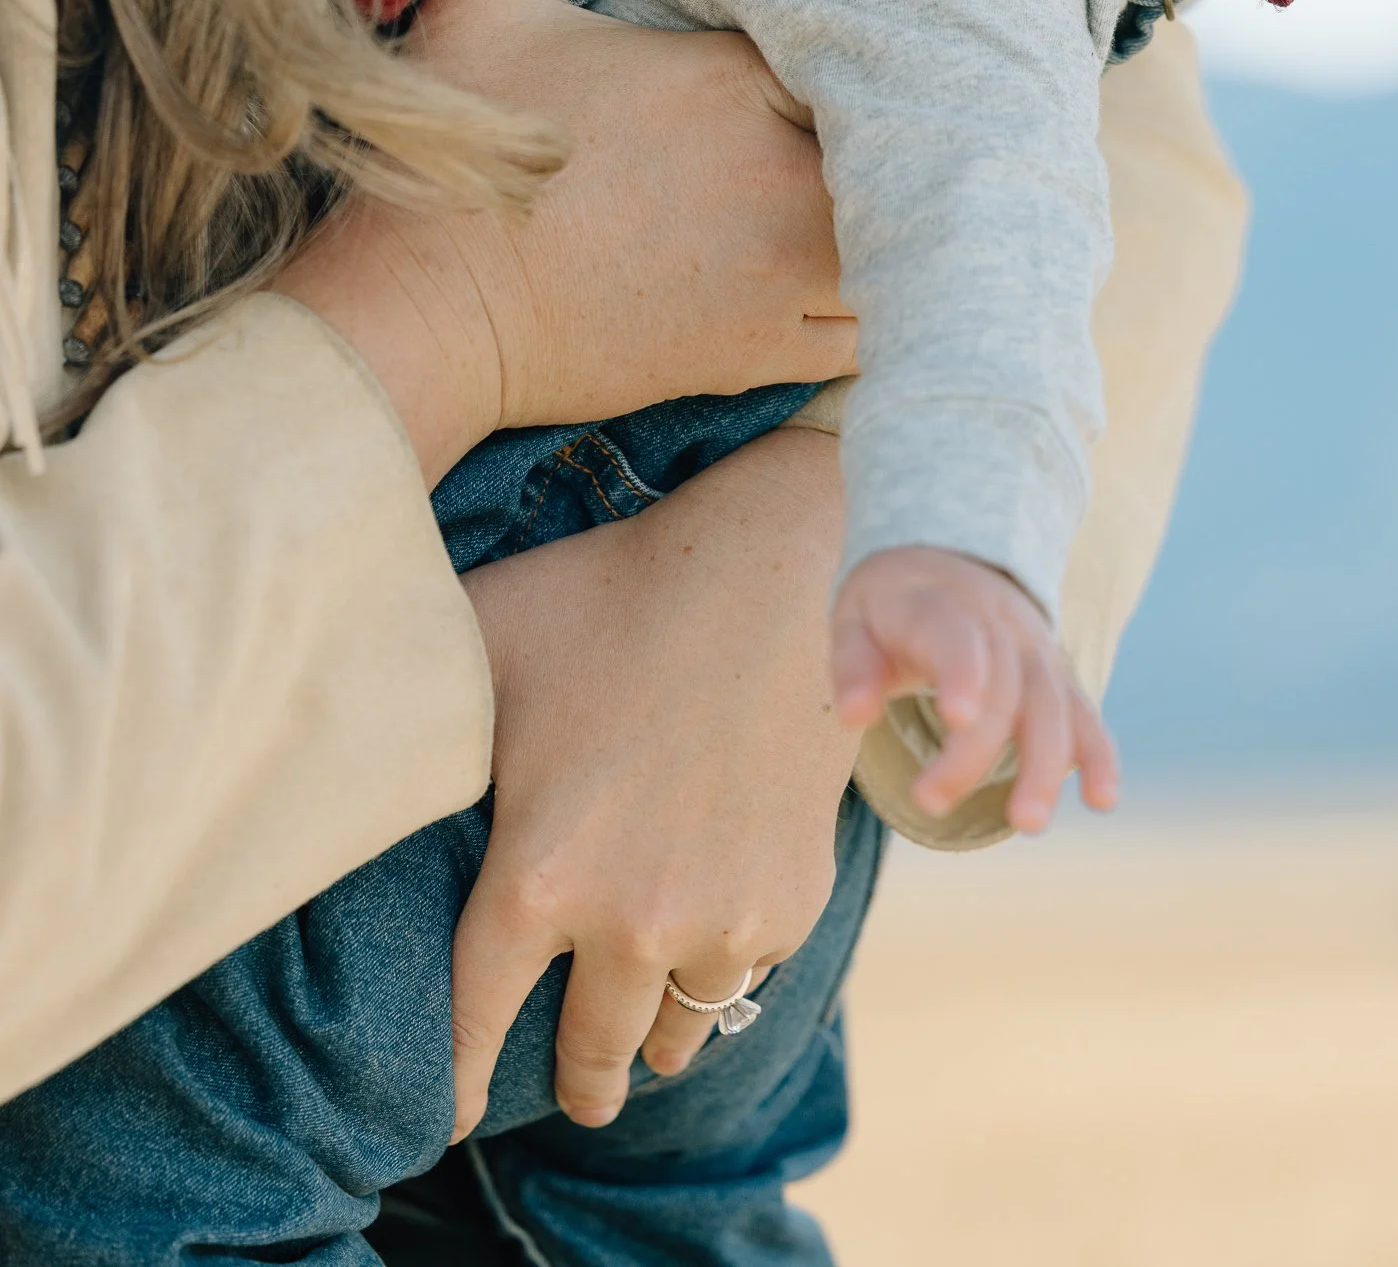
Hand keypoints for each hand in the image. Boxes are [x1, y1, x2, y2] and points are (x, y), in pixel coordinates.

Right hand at [279, 0, 856, 485]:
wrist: (429, 314)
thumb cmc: (454, 162)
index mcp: (730, 79)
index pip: (840, 49)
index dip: (830, 58)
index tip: (799, 70)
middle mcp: (779, 173)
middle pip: (887, 143)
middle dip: (872, 137)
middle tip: (837, 137)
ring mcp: (781, 270)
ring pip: (895, 238)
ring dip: (884, 222)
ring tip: (857, 210)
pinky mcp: (766, 351)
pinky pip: (867, 332)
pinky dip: (871, 309)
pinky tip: (840, 287)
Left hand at [449, 426, 859, 1136]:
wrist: (781, 574)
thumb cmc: (613, 593)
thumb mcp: (482, 638)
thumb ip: (407, 702)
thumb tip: (315, 720)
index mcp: (537, 877)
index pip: (473, 1026)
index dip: (457, 1081)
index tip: (451, 1112)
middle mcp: (629, 924)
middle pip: (591, 1057)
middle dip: (580, 1084)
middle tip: (579, 1092)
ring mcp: (721, 921)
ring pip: (679, 1033)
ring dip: (657, 1038)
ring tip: (647, 1035)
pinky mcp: (794, 900)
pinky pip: (747, 971)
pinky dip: (728, 965)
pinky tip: (714, 932)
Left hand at [829, 546, 1118, 834]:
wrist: (945, 558)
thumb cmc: (892, 608)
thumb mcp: (855, 621)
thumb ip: (854, 666)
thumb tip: (853, 717)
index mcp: (942, 606)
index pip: (959, 637)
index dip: (964, 674)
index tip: (955, 718)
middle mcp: (999, 625)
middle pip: (1004, 687)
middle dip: (976, 751)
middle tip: (930, 802)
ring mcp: (1036, 651)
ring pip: (1052, 705)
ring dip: (1045, 766)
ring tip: (1027, 823)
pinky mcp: (1058, 677)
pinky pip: (1085, 714)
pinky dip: (1098, 755)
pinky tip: (1102, 800)